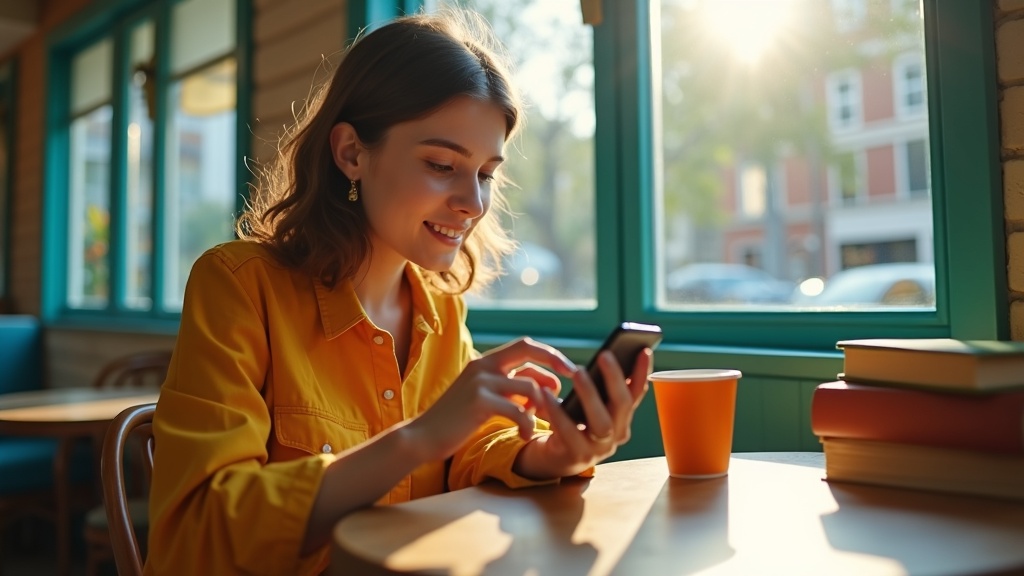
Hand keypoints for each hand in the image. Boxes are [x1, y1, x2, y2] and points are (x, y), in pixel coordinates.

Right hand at [404, 337, 577, 462]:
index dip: (549, 354)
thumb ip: (512, 390)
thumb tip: (545, 388)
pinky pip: (518, 410)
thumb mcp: (486, 399)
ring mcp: (481, 382)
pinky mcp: (479, 401)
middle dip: (555, 360)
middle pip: (528, 349)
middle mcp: (484, 365)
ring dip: (543, 406)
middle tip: (573, 378)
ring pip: (529, 385)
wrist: (423, 437)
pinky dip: (527, 424)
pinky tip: (524, 435)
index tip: (568, 368)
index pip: (525, 346)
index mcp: (486, 362)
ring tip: (540, 423)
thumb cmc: (456, 421)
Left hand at [513, 347, 653, 479]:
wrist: (551, 457)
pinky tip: (546, 394)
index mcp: (622, 418)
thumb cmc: (571, 422)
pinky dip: (557, 411)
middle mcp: (616, 435)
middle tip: (604, 354)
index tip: (644, 349)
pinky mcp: (576, 456)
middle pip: (622, 406)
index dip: (642, 372)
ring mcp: (599, 449)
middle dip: (616, 379)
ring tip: (579, 372)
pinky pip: (568, 432)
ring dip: (591, 395)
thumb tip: (604, 356)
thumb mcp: (586, 403)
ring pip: (602, 423)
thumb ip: (597, 387)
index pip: (636, 393)